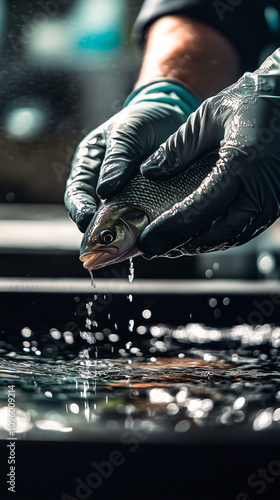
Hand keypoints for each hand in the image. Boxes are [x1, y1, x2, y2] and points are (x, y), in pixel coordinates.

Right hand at [64, 80, 199, 231]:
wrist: (171, 117)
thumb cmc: (143, 119)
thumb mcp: (128, 131)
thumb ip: (117, 158)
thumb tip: (105, 189)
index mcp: (89, 164)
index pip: (77, 191)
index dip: (79, 208)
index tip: (86, 220)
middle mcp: (102, 184)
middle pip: (93, 213)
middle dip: (97, 230)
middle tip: (105, 241)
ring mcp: (123, 196)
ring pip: (117, 221)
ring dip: (121, 233)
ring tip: (128, 245)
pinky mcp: (144, 204)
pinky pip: (140, 221)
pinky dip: (142, 230)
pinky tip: (149, 236)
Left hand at [138, 49, 279, 257]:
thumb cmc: (253, 102)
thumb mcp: (209, 116)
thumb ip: (178, 147)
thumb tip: (149, 172)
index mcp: (242, 162)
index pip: (201, 207)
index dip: (171, 228)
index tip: (147, 241)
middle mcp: (261, 188)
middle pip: (219, 232)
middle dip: (184, 244)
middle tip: (155, 248)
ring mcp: (272, 199)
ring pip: (233, 236)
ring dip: (201, 244)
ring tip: (172, 244)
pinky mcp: (275, 203)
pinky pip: (245, 229)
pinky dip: (220, 236)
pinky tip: (199, 235)